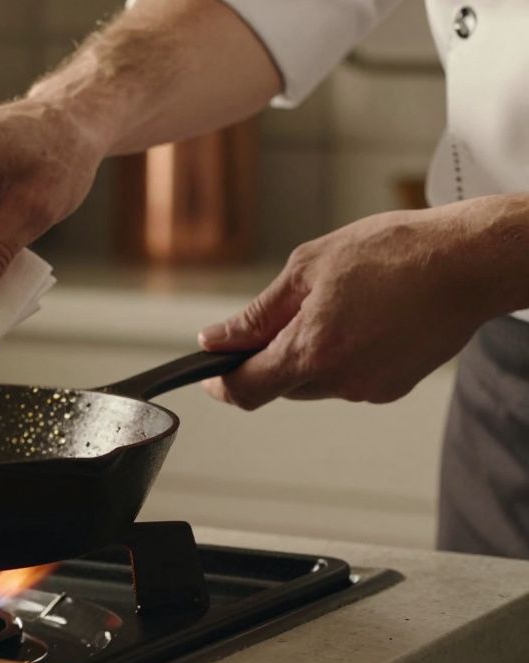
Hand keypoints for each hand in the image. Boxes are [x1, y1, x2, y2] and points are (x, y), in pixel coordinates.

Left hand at [197, 204, 516, 408]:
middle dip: (270, 356)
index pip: (247, 389)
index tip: (209, 372)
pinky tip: (364, 318)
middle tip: (286, 311)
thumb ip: (258, 314)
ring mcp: (370, 389)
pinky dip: (342, 354)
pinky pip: (348, 378)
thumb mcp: (308, 269)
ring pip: (314, 381)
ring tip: (339, 303)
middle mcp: (340, 381)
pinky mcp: (393, 388)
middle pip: (280, 385)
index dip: (220, 383)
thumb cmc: (394, 253)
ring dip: (309, 352)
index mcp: (312, 351)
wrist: (471, 263)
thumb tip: (217, 339)